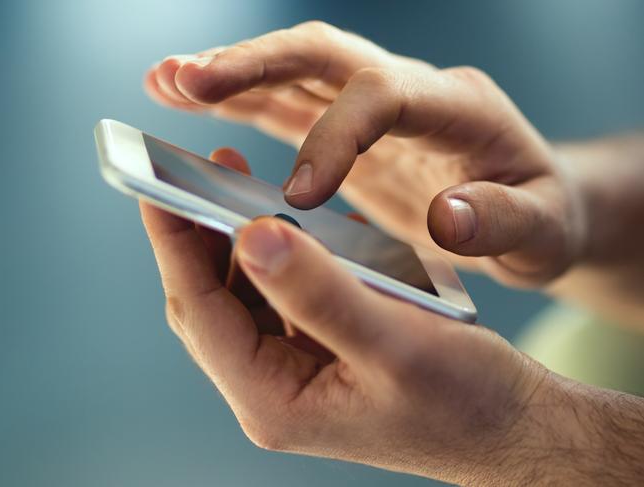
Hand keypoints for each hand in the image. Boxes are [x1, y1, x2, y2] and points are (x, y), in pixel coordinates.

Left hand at [139, 148, 550, 483]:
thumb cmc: (464, 398)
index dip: (175, 244)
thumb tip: (252, 235)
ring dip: (241, 242)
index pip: (200, 311)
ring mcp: (293, 372)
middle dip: (201, 236)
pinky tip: (296, 224)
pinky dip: (282, 256)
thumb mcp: (394, 342)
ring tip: (246, 187)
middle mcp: (272, 389)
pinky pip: (280, 297)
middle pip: (211, 302)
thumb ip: (320, 292)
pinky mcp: (318, 354)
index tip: (158, 183)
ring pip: (243, 296)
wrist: (509, 426)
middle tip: (209, 170)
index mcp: (273, 399)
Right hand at [145, 21, 587, 287]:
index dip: (335, 137)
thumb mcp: (541, 231)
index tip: (298, 196)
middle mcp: (411, 92)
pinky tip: (190, 102)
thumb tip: (449, 217)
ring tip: (166, 81)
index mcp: (459, 108)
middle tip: (187, 79)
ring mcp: (377, 107)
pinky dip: (239, 103)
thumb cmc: (541, 219)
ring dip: (230, 75)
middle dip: (254, 66)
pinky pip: (288, 107)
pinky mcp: (352, 132)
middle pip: (325, 56)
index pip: (384, 95)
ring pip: (295, 73)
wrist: (533, 208)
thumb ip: (502, 222)